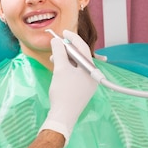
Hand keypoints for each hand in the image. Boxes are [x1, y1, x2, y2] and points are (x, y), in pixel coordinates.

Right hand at [39, 30, 97, 144]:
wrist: (63, 116)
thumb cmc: (63, 92)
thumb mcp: (60, 69)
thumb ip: (59, 51)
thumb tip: (56, 40)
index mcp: (91, 69)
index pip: (83, 48)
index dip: (72, 38)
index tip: (63, 31)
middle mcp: (92, 75)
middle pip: (81, 56)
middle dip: (68, 49)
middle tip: (57, 44)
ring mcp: (88, 83)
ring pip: (77, 65)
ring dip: (66, 58)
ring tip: (54, 57)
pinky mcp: (82, 90)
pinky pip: (76, 73)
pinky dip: (67, 68)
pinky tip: (58, 68)